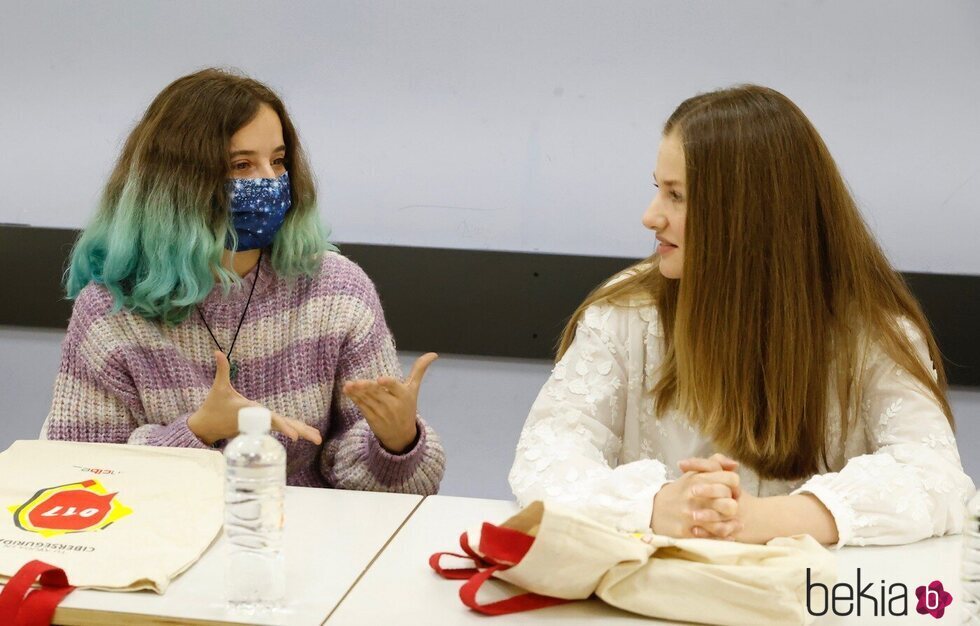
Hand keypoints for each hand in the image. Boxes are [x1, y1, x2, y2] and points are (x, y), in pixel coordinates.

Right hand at [187, 351, 322, 445]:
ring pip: (284, 427)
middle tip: (317, 439)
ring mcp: (261, 425)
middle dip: (300, 431)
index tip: (295, 437)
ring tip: (318, 438)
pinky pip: (280, 427)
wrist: (207, 427)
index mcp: (251, 411)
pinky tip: (306, 432)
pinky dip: (293, 428)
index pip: (271, 419)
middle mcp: (259, 420)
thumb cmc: (213, 406)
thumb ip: (222, 370)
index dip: (283, 426)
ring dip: (301, 431)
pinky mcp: (261, 427)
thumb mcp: (218, 387)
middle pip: (284, 425)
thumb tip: (217, 351)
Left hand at [342, 353, 436, 453]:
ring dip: (357, 392)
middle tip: (358, 382)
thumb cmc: (407, 407)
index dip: (388, 384)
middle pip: (378, 394)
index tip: (380, 380)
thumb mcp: (414, 389)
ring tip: (349, 385)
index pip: (396, 387)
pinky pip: (362, 406)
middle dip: (368, 388)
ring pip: (368, 400)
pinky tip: (348, 390)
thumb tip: (434, 354)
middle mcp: (392, 404)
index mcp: (404, 395)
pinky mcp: (371, 418)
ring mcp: (381, 412)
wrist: (401, 436)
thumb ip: (420, 370)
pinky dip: (354, 398)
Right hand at [651, 460, 740, 539]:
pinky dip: (723, 537)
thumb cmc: (679, 491)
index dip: (735, 486)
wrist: (653, 509)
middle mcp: (694, 495)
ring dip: (731, 524)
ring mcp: (689, 514)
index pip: (731, 480)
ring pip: (722, 523)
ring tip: (737, 524)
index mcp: (697, 478)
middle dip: (734, 506)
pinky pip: (711, 537)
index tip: (732, 491)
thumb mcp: (693, 473)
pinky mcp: (685, 531)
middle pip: (729, 503)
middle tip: (733, 509)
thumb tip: (735, 465)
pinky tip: (729, 535)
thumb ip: (714, 464)